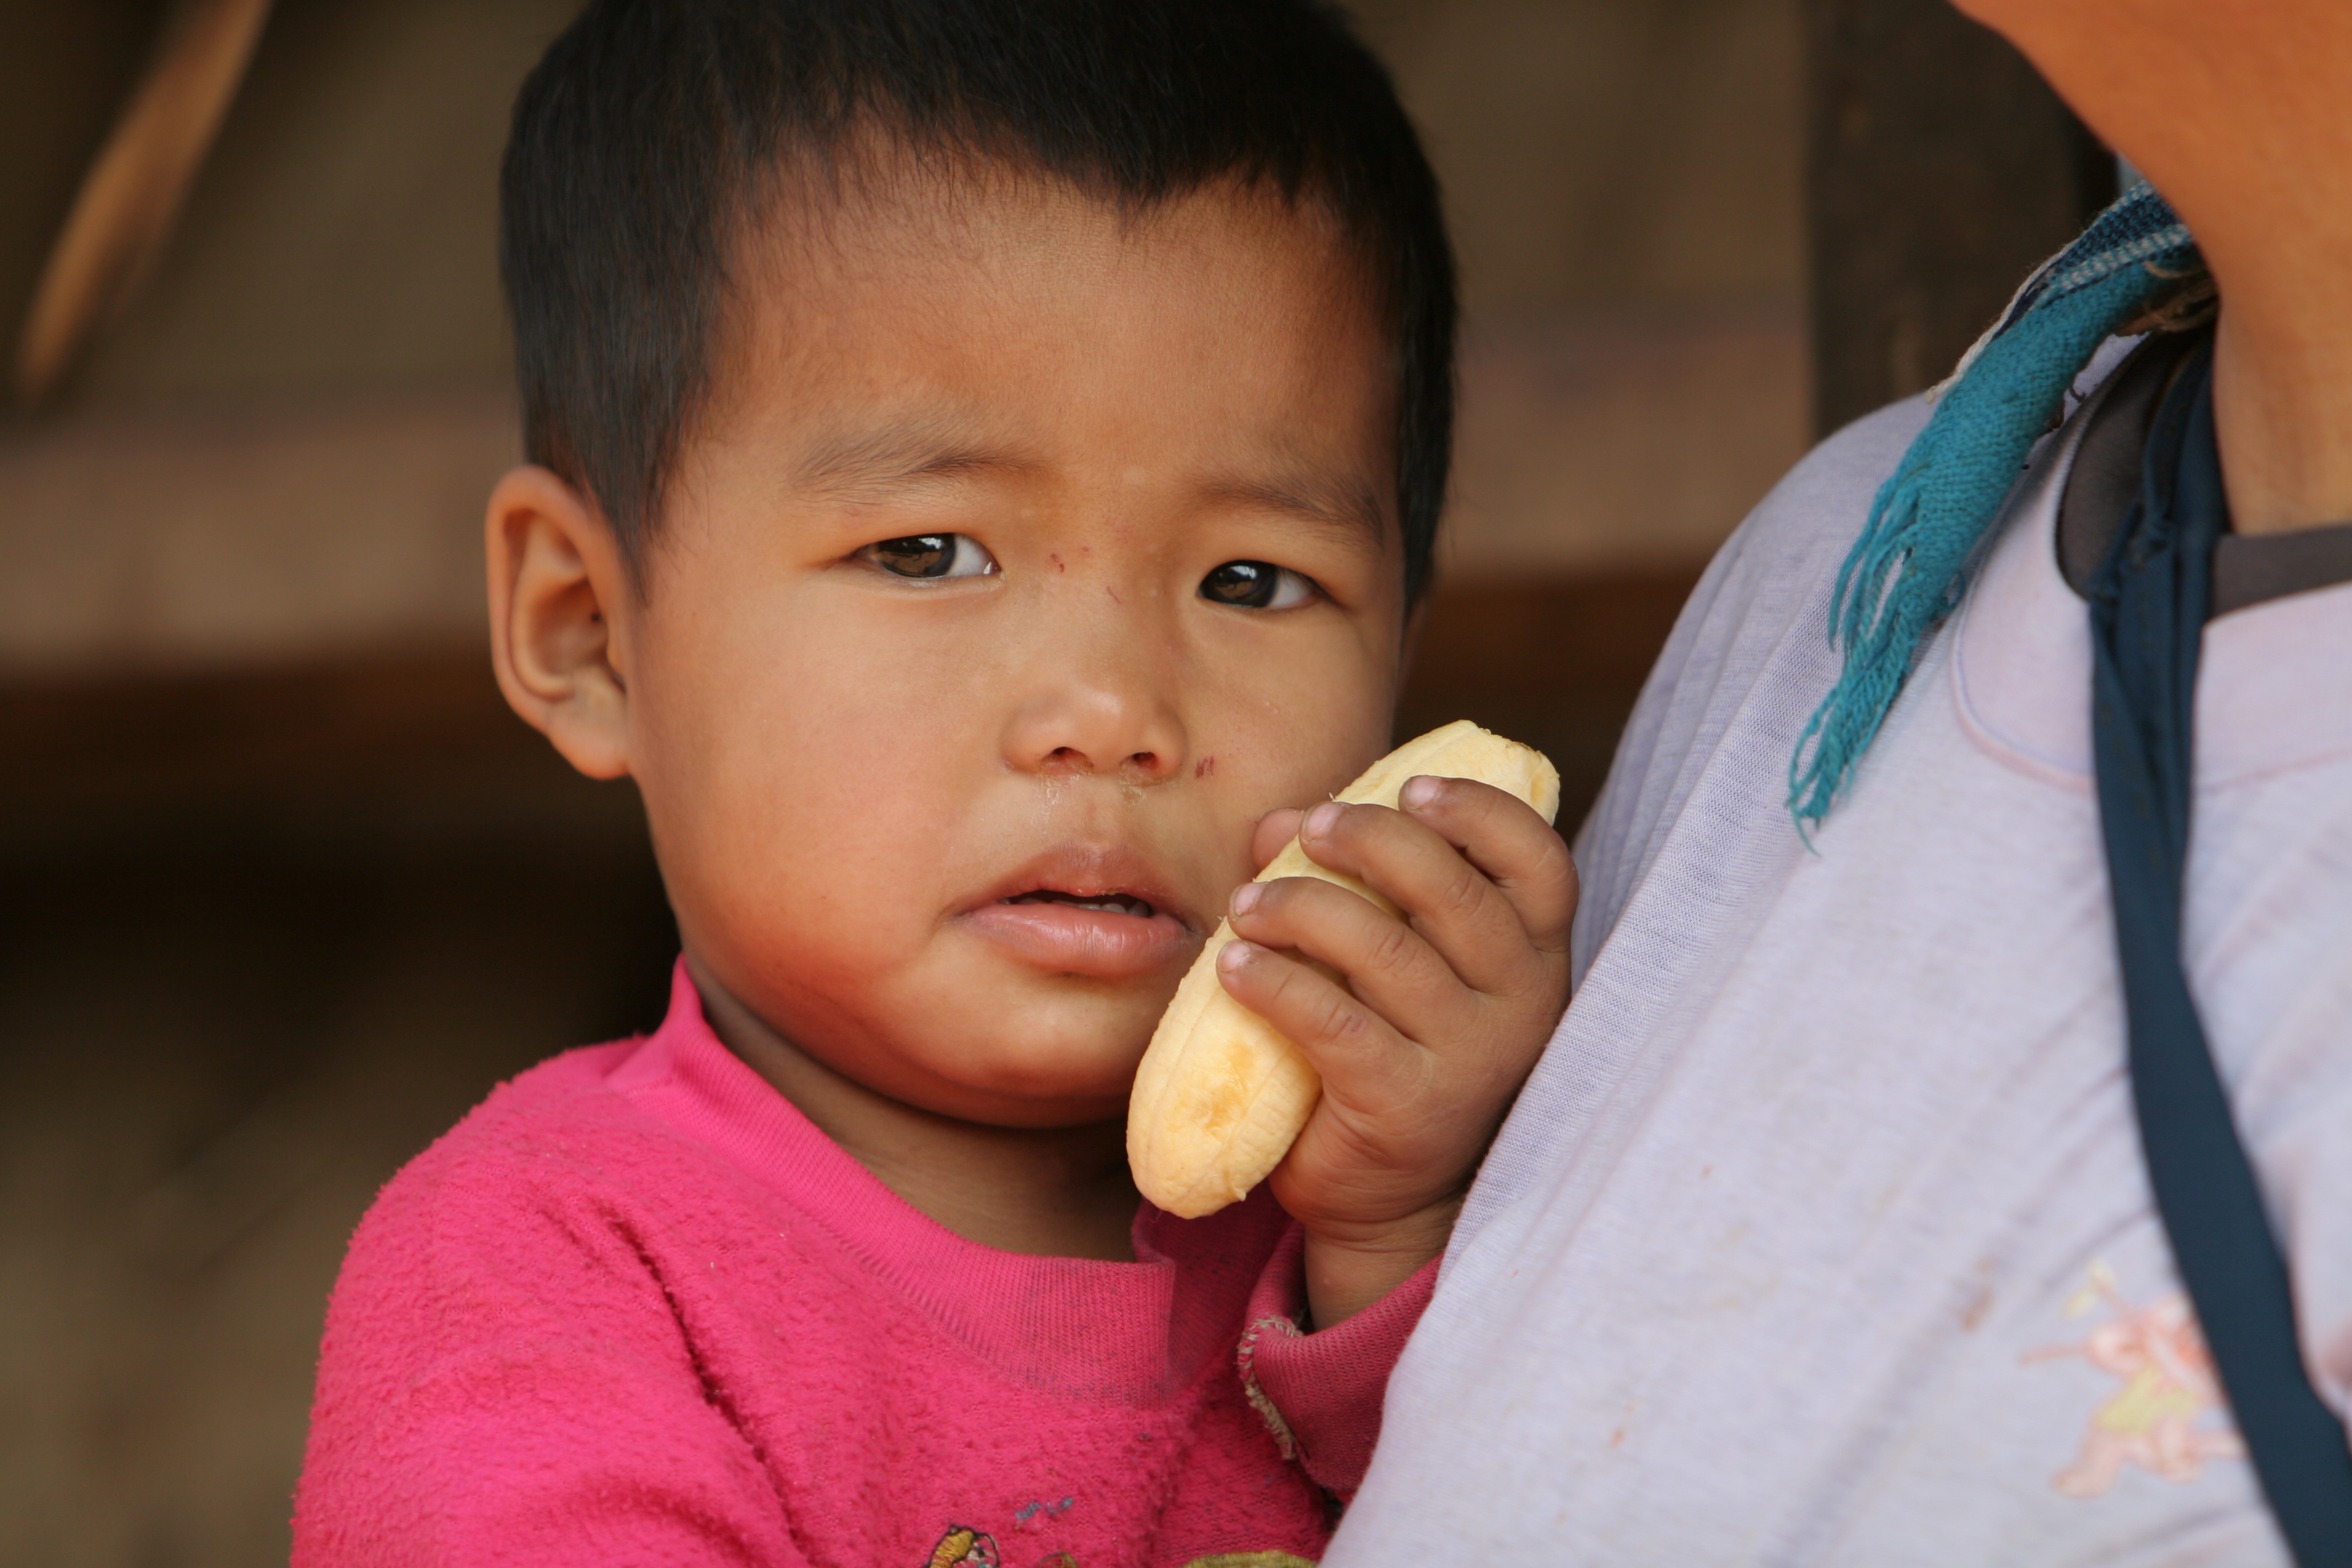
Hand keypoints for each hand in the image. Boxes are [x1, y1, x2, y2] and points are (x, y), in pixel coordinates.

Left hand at [1218, 774, 1575, 1327]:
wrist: (1390, 1203)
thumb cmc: (1390, 1055)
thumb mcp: (1387, 965)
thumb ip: (1351, 884)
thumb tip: (1278, 822)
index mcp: (1534, 957)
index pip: (1542, 864)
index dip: (1483, 812)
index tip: (1412, 786)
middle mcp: (1521, 1006)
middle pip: (1456, 892)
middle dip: (1373, 841)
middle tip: (1311, 830)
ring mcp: (1471, 1060)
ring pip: (1387, 952)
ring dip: (1303, 908)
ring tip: (1247, 904)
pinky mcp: (1407, 1107)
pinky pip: (1335, 1023)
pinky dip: (1276, 981)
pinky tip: (1233, 966)